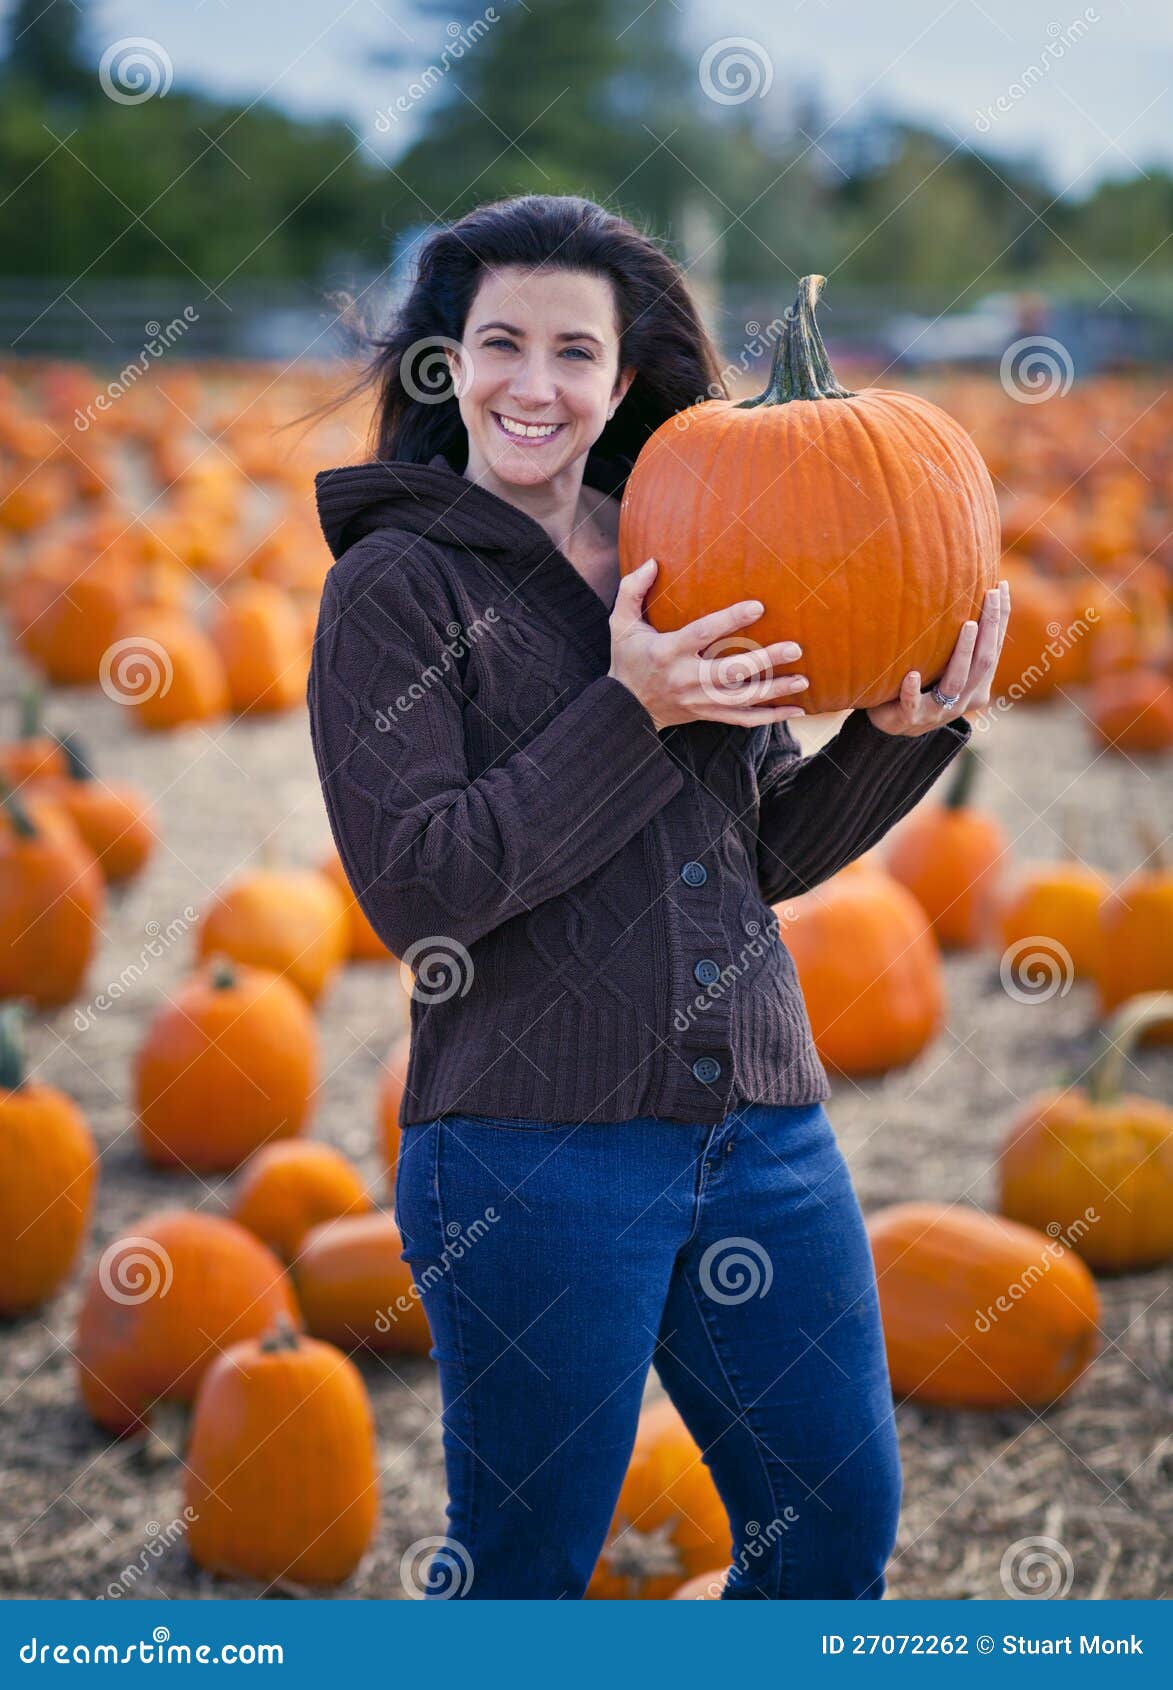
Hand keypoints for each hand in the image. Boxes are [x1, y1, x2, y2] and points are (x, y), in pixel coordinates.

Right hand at [608, 558, 809, 731]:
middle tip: (796, 647)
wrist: (624, 708)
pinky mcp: (706, 715)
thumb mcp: (619, 623)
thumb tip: (653, 562)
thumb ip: (632, 590)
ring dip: (775, 691)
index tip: (758, 606)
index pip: (702, 634)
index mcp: (667, 652)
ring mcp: (698, 701)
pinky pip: (742, 720)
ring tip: (804, 679)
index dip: (730, 620)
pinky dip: (769, 718)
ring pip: (742, 699)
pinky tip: (795, 711)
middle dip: (765, 661)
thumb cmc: (626, 659)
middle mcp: (685, 679)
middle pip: (731, 671)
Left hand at [865, 580, 1010, 736]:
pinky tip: (912, 674)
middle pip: (984, 662)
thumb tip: (962, 587)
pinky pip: (913, 704)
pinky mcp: (911, 719)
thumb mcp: (944, 664)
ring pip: (956, 683)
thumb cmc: (923, 685)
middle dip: (990, 626)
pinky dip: (913, 690)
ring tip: (967, 626)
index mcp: (977, 685)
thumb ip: (956, 640)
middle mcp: (963, 699)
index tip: (1002, 586)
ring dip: (963, 653)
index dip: (1000, 619)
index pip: (994, 648)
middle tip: (990, 595)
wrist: (894, 725)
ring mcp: (939, 711)